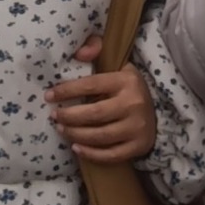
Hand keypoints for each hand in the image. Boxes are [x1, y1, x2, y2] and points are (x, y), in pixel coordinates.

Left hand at [49, 38, 156, 161]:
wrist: (156, 111)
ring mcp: (137, 127)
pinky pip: (110, 155)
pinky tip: (76, 148)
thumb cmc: (127, 87)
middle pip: (94, 114)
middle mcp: (133, 104)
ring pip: (100, 136)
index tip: (49, 95)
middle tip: (54, 115)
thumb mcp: (117, 64)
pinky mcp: (138, 146)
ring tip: (61, 129)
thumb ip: (96, 49)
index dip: (67, 91)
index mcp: (126, 80)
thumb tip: (78, 53)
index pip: (91, 84)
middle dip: (69, 116)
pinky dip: (90, 154)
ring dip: (75, 134)